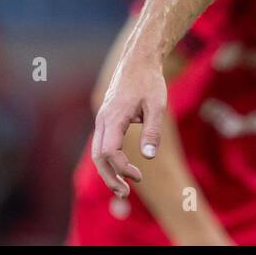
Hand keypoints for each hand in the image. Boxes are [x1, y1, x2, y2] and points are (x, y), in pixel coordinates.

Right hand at [91, 48, 167, 197]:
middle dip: (109, 177)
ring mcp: (102, 118)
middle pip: (98, 156)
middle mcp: (103, 119)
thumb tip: (148, 157)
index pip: (110, 152)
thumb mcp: (157, 105)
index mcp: (114, 117)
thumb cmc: (149, 81)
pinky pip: (102, 143)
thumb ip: (152, 131)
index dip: (122, 168)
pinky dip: (109, 160)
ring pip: (98, 151)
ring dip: (108, 171)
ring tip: (123, 187)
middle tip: (125, 194)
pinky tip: (122, 168)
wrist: (138, 60)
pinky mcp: (106, 118)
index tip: (139, 176)